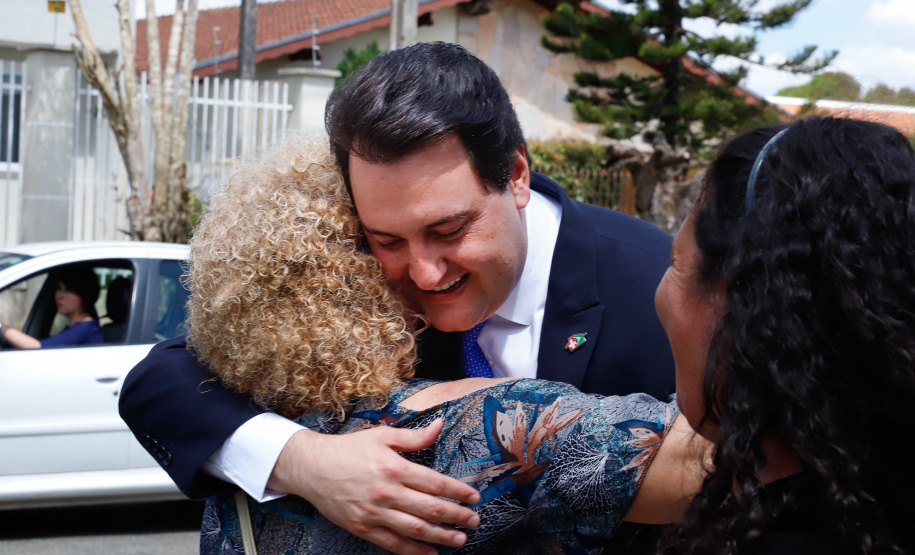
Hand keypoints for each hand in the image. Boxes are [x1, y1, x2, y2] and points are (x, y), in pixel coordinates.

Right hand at [267, 419, 480, 554]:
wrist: (312, 467)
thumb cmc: (348, 449)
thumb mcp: (382, 436)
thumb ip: (414, 436)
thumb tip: (440, 426)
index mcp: (393, 468)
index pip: (435, 482)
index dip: (458, 491)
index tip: (473, 497)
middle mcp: (386, 493)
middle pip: (430, 509)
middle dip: (456, 516)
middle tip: (473, 520)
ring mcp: (374, 513)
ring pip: (415, 530)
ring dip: (441, 536)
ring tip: (460, 539)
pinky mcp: (363, 528)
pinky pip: (393, 544)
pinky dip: (414, 551)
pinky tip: (430, 553)